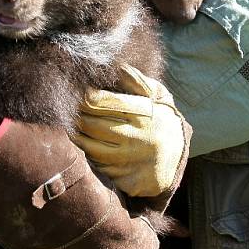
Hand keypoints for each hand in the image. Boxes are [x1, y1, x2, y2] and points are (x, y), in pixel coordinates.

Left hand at [73, 64, 189, 198]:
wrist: (178, 157)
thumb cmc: (161, 119)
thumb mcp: (158, 96)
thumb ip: (138, 81)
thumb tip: (119, 67)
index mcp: (145, 114)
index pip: (103, 102)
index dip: (85, 97)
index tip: (79, 94)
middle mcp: (139, 138)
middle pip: (92, 125)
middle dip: (77, 116)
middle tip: (70, 111)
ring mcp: (134, 161)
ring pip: (92, 148)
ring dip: (78, 137)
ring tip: (74, 128)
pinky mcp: (131, 180)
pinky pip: (100, 169)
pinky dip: (89, 158)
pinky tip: (85, 148)